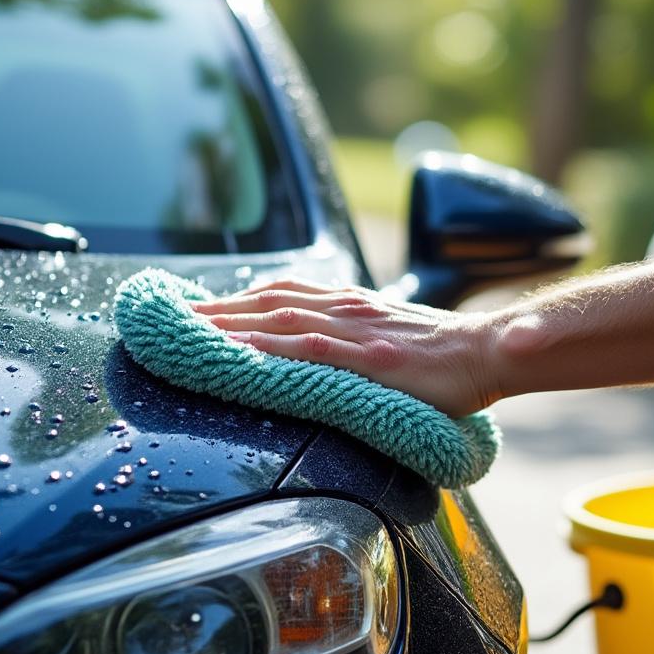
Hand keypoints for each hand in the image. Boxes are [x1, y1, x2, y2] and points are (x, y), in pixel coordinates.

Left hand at [191, 279, 499, 417]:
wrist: (487, 351)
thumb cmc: (441, 352)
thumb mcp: (387, 333)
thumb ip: (349, 333)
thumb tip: (310, 342)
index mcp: (348, 302)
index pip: (278, 293)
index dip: (230, 298)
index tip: (189, 307)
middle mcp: (345, 309)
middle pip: (265, 303)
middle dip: (213, 310)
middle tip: (165, 318)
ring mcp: (356, 333)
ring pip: (279, 322)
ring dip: (228, 325)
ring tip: (185, 333)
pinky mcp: (371, 360)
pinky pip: (312, 353)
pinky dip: (271, 350)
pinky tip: (240, 355)